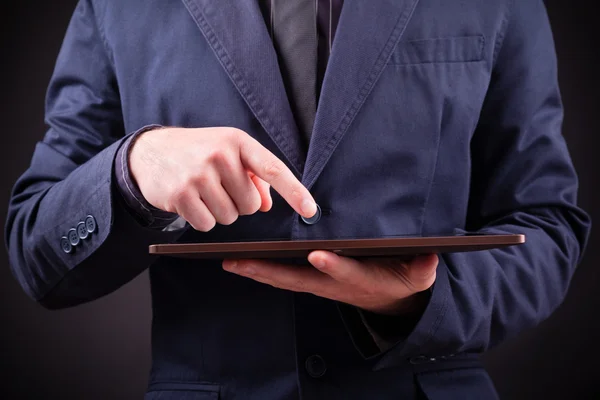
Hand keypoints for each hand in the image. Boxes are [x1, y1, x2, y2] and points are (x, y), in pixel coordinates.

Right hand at [129, 127, 316, 230]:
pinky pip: (208, 224)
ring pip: (230, 217)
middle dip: (239, 204)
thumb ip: (254, 177)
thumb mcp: (229, 153)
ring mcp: (199, 174)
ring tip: (203, 192)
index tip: (311, 210)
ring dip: (220, 212)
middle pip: (251, 205)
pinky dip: (202, 219)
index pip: (273, 169)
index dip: (295, 192)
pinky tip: (191, 201)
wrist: (150, 152)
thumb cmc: (199, 152)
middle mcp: (220, 155)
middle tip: (220, 188)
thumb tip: (268, 205)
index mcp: (238, 142)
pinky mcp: (181, 194)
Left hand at [222, 252, 437, 314]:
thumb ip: (422, 267)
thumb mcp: (418, 276)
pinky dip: (261, 270)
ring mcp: (319, 283)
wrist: (390, 302)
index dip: (334, 265)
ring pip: (283, 278)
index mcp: (360, 280)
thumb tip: (430, 255)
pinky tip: (241, 261)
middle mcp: (332, 284)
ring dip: (256, 270)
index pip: (345, 272)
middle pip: (297, 278)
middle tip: (240, 261)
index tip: (318, 255)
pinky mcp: (311, 280)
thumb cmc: (401, 281)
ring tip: (229, 260)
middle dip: (268, 270)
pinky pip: (282, 276)